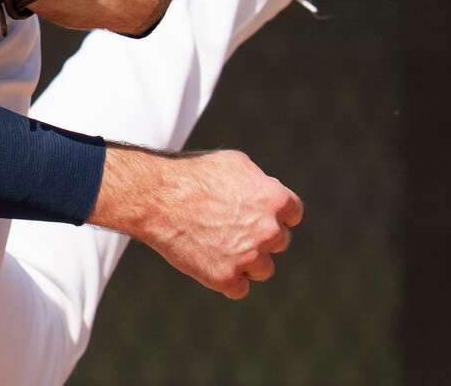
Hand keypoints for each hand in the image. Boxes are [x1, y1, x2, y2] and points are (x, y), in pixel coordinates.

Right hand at [117, 149, 302, 298]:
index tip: (256, 212)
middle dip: (259, 235)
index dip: (274, 212)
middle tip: (229, 224)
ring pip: (263, 268)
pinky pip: (239, 287)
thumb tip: (268, 194)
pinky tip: (209, 258)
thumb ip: (260, 182)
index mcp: (275, 199)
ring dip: (247, 260)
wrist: (158, 198)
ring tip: (217, 242)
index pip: (292, 214)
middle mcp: (268, 230)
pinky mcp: (227, 278)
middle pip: (278, 241)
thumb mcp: (234, 163)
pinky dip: (227, 277)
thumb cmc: (193, 174)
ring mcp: (249, 257)